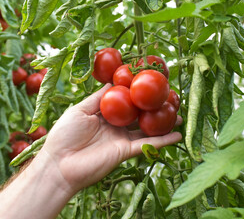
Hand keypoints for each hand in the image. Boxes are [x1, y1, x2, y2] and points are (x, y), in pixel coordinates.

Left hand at [42, 84, 181, 192]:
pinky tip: (177, 135)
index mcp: (105, 114)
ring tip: (179, 115)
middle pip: (140, 115)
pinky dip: (163, 141)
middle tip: (171, 98)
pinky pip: (148, 145)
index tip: (151, 83)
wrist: (59, 165)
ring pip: (147, 129)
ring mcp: (123, 139)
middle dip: (155, 108)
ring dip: (163, 123)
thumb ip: (98, 97)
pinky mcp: (126, 151)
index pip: (126, 101)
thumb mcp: (79, 110)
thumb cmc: (64, 134)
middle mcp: (117, 126)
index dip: (138, 93)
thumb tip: (113, 82)